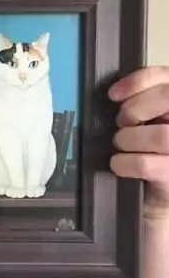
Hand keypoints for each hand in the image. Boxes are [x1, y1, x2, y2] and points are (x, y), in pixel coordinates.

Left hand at [109, 66, 168, 208]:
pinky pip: (147, 164)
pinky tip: (120, 165)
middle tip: (123, 123)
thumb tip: (118, 92)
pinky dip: (125, 162)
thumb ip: (142, 103)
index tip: (114, 94)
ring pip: (162, 136)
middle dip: (135, 108)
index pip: (168, 77)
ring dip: (129, 138)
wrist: (153, 200)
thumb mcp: (145, 123)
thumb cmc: (148, 155)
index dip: (139, 81)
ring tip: (122, 145)